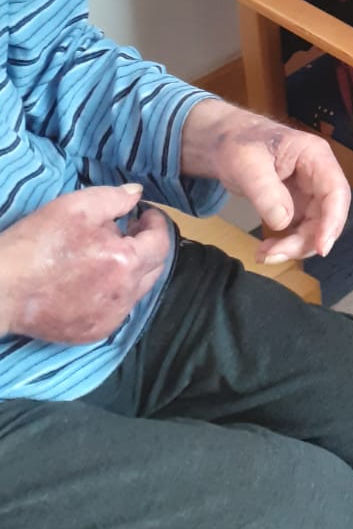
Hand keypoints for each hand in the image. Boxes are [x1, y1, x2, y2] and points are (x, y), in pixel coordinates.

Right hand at [0, 185, 170, 342]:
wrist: (1, 290)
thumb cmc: (35, 245)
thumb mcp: (75, 207)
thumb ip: (114, 198)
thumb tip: (138, 195)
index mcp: (125, 262)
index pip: (161, 242)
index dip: (156, 224)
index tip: (146, 214)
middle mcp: (124, 295)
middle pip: (154, 267)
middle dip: (147, 245)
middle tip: (130, 230)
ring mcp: (111, 318)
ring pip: (137, 289)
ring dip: (132, 268)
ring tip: (106, 252)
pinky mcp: (95, 332)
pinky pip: (118, 308)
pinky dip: (115, 291)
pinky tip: (93, 279)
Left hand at [180, 101, 350, 264]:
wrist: (228, 143)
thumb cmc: (239, 143)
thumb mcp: (246, 163)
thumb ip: (264, 191)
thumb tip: (282, 222)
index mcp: (315, 156)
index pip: (335, 191)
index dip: (333, 221)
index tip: (321, 248)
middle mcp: (319, 176)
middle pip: (327, 216)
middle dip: (305, 241)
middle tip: (274, 255)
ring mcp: (310, 193)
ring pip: (316, 228)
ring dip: (294, 247)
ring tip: (264, 254)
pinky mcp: (299, 206)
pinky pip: (301, 232)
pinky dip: (286, 245)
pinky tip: (266, 250)